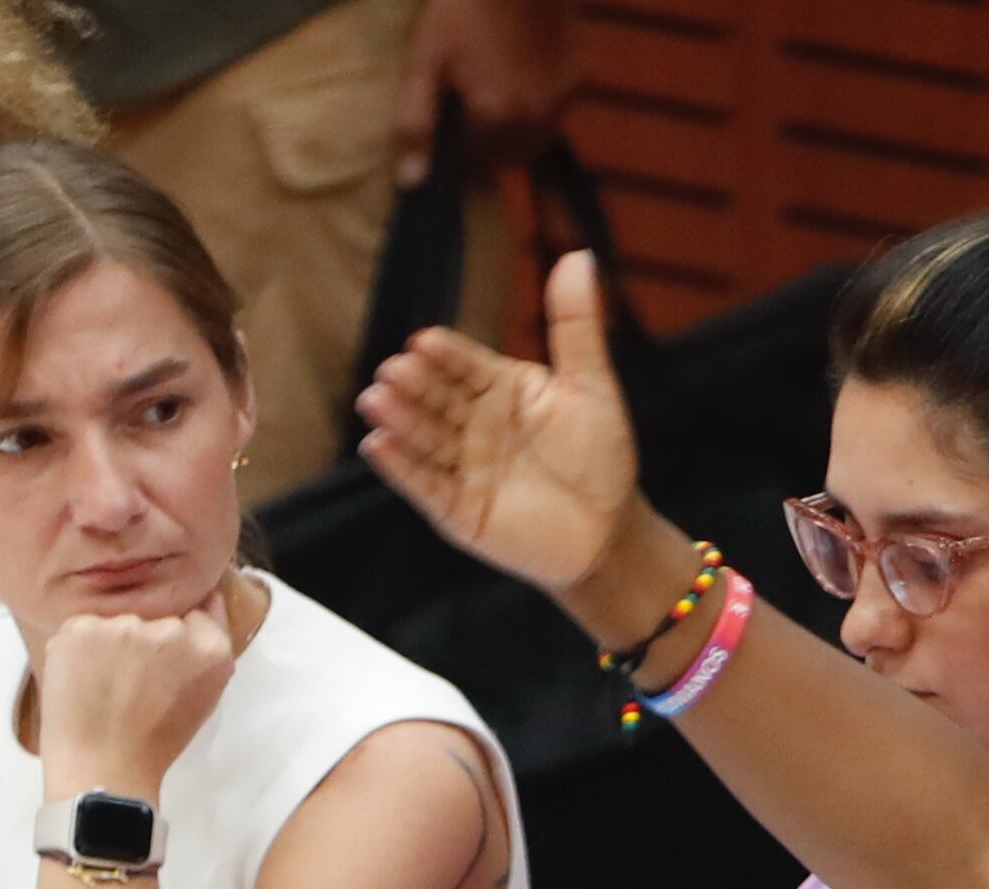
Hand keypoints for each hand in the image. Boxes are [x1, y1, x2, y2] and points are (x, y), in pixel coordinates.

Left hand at [37, 597, 234, 796]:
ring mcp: (124, 626)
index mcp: (210, 649)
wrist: (103, 765)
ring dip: (110, 643)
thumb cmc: (155, 738)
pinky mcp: (82, 628)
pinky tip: (84, 680)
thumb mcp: (205, 696)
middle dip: (144, 642)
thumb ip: (210, 647)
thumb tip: (209, 599)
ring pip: (118, 621)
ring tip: (105, 685)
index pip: (197, 614)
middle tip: (133, 682)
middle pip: (156, 617)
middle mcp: (171, 631)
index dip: (178, 639)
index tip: (164, 663)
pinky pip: (83, 626)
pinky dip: (79, 649)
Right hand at [357, 252, 638, 595]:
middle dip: (415, 385)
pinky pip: (423, 484)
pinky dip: (401, 467)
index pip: (464, 364)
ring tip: (377, 401)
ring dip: (399, 420)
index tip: (426, 342)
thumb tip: (578, 255)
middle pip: (436, 398)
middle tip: (396, 370)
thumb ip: (576, 325)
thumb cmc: (602, 457)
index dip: (446, 355)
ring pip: (423, 437)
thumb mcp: (591, 387)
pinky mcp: (454, 509)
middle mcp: (472, 423)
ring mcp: (460, 466)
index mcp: (498, 388)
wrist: (611, 533)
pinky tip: (378, 446)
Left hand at [395, 0, 571, 183]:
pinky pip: (553, 117)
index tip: (445, 129)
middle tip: (467, 107)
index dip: (453, 153)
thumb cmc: (463, 10)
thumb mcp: (425, 59)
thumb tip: (414, 182)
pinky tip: (520, 76)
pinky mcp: (577, 85)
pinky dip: (536, 110)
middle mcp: (534, 120)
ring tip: (494, 90)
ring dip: (513, 132)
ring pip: (533, 144)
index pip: (472, 167)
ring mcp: (561, 104)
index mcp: (494, 117)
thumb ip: (416, 122)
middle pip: (506, 161)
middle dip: (485, 146)